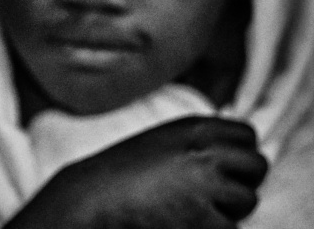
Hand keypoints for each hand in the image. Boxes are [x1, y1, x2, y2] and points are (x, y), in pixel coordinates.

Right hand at [8, 116, 268, 228]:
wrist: (90, 200)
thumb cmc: (121, 174)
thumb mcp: (160, 142)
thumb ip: (196, 141)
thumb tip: (237, 149)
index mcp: (192, 127)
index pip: (247, 135)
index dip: (238, 154)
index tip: (221, 168)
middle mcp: (204, 150)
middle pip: (257, 165)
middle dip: (240, 181)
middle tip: (212, 194)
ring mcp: (207, 184)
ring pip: (248, 199)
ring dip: (227, 208)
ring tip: (191, 209)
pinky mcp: (206, 218)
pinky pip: (229, 226)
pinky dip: (212, 228)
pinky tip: (182, 222)